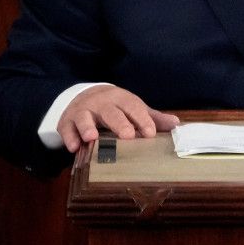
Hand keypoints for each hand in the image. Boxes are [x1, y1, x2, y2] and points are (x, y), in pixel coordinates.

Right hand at [57, 83, 180, 151]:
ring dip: (87, 126)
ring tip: (92, 138)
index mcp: (121, 99)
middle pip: (110, 111)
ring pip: (84, 116)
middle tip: (127, 136)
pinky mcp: (67, 121)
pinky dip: (69, 137)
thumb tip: (176, 125)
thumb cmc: (115, 108)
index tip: (149, 133)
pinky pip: (66, 128)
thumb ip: (152, 118)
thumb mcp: (133, 109)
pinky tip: (74, 148)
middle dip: (118, 122)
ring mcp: (82, 111)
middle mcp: (101, 103)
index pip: (133, 106)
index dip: (141, 119)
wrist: (85, 97)